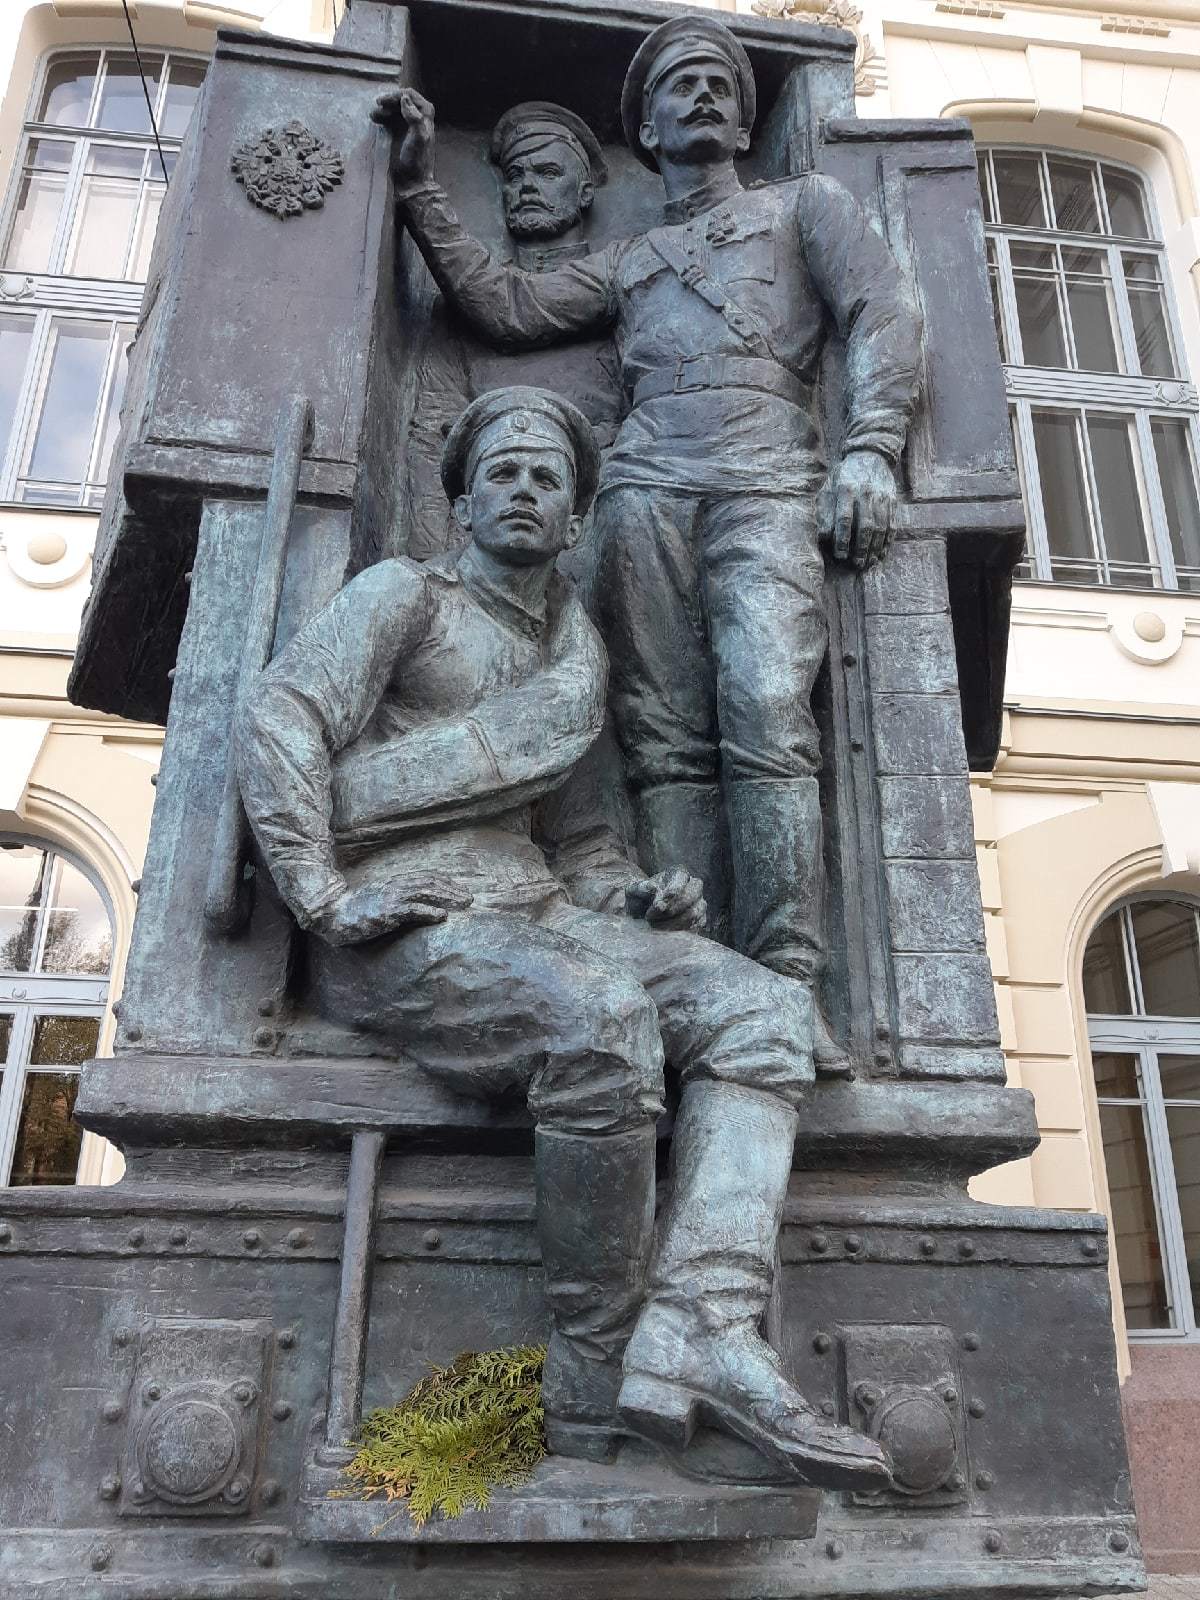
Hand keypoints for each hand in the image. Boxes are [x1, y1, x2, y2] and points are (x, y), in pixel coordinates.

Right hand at [308, 876, 470, 945]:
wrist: (334, 915)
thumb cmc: (356, 910)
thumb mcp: (379, 900)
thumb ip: (397, 900)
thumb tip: (415, 904)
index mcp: (394, 883)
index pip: (425, 878)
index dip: (445, 882)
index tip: (459, 889)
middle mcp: (395, 887)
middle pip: (429, 884)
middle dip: (452, 890)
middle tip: (469, 898)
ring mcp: (391, 899)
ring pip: (425, 894)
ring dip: (446, 898)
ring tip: (463, 904)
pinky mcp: (387, 912)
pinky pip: (411, 910)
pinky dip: (428, 911)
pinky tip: (442, 916)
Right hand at [371, 86, 436, 186]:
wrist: (411, 182)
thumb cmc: (416, 160)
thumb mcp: (418, 138)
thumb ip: (414, 117)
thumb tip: (404, 98)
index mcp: (425, 114)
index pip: (410, 95)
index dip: (396, 95)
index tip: (383, 102)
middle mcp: (417, 117)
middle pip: (400, 100)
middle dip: (388, 101)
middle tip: (378, 106)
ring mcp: (407, 125)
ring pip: (393, 109)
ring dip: (383, 108)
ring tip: (373, 115)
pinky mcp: (399, 134)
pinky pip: (389, 118)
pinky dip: (381, 116)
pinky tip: (374, 120)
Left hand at [625, 868, 706, 933]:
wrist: (643, 916)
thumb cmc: (639, 901)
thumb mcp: (633, 892)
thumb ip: (640, 888)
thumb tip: (653, 888)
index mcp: (678, 873)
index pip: (681, 879)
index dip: (670, 894)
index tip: (656, 906)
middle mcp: (694, 886)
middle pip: (690, 897)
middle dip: (671, 910)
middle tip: (652, 918)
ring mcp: (700, 903)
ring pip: (693, 913)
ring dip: (672, 923)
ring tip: (654, 926)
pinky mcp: (701, 920)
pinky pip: (695, 926)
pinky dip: (679, 931)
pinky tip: (665, 933)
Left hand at [825, 448, 895, 569]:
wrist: (870, 456)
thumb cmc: (844, 477)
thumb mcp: (829, 487)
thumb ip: (824, 511)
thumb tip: (823, 536)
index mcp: (846, 489)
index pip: (844, 518)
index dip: (842, 539)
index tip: (840, 555)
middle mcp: (866, 493)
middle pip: (865, 525)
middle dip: (861, 548)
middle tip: (856, 564)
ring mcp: (881, 496)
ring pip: (880, 527)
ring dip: (874, 548)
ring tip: (868, 562)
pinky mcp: (892, 500)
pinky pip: (891, 524)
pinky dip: (887, 541)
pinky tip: (881, 553)